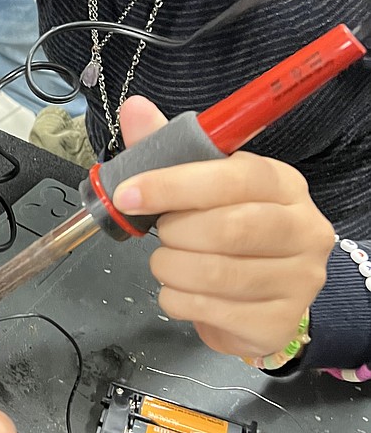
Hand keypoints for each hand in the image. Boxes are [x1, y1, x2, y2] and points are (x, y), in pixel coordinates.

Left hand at [112, 96, 333, 358]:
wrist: (257, 293)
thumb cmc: (225, 226)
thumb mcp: (198, 181)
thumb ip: (167, 147)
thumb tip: (135, 108)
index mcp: (283, 183)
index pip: (234, 178)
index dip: (174, 185)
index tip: (128, 194)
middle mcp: (304, 229)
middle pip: (228, 229)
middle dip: (174, 233)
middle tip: (161, 234)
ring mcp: (300, 280)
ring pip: (217, 275)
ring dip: (170, 268)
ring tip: (166, 262)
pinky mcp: (279, 324)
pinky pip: (212, 311)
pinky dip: (178, 300)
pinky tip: (179, 290)